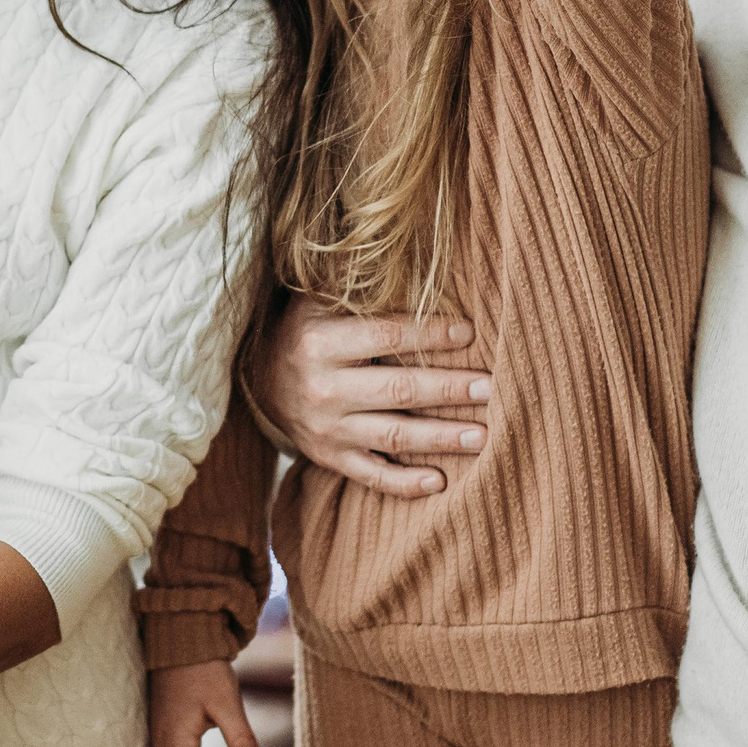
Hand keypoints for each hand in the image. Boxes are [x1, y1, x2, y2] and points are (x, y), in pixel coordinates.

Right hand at [248, 296, 490, 495]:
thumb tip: (411, 262)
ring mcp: (325, 428)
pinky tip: (440, 481)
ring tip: (482, 436)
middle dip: (449, 389)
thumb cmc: (305, 329)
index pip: (386, 335)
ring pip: (392, 436)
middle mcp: (323, 388)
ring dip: (441, 438)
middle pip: (398, 389)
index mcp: (321, 342)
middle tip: (490, 387)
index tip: (470, 334)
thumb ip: (359, 288)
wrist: (257, 379)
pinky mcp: (328, 457)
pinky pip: (370, 475)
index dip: (430, 334)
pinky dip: (404, 484)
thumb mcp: (318, 300)